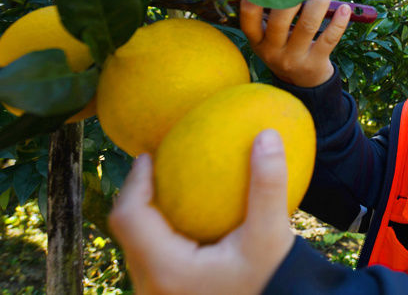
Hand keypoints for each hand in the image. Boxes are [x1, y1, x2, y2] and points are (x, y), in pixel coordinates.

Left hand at [109, 130, 294, 294]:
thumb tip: (267, 135)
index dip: (134, 182)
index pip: (129, 218)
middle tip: (156, 165)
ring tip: (166, 187)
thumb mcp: (272, 234)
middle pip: (126, 233)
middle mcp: (152, 289)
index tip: (150, 155)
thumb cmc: (273, 281)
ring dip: (147, 215)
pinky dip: (160, 234)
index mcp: (167, 271)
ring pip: (137, 248)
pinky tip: (186, 219)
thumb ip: (268, 185)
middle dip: (137, 195)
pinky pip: (151, 260)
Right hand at [240, 0, 350, 86]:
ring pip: (307, 25)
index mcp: (259, 42)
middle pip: (280, 22)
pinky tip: (345, 8)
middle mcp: (274, 52)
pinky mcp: (317, 62)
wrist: (303, 82)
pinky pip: (329, 38)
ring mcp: (296, 58)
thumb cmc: (285, 49)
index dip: (250, 8)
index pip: (249, 26)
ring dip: (318, 2)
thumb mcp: (270, 39)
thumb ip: (272, 17)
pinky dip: (339, 22)